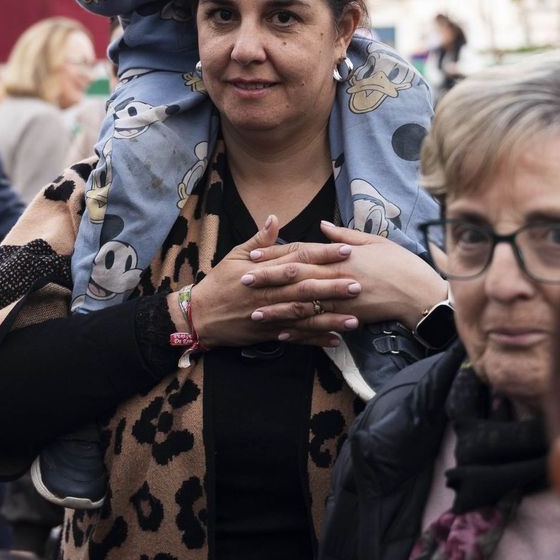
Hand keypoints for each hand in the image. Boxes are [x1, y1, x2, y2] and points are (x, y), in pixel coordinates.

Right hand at [182, 214, 361, 348]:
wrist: (200, 316)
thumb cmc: (219, 282)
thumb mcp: (235, 255)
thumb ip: (260, 241)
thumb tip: (275, 218)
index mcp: (265, 270)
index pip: (299, 258)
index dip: (323, 254)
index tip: (347, 250)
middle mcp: (270, 292)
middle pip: (306, 287)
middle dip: (333, 286)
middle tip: (359, 284)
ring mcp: (271, 314)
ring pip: (305, 315)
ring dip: (330, 317)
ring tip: (354, 319)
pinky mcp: (269, 333)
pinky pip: (296, 337)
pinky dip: (315, 340)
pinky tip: (335, 341)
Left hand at [241, 220, 444, 331]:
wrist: (420, 292)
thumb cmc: (399, 263)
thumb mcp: (373, 242)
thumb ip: (344, 235)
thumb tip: (321, 225)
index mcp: (341, 255)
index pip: (302, 252)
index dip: (277, 253)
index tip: (253, 255)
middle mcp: (338, 277)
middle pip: (296, 278)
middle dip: (269, 280)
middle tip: (243, 282)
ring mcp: (342, 300)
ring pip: (303, 305)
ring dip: (278, 310)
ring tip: (254, 313)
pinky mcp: (348, 318)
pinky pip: (319, 325)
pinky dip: (300, 331)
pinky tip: (282, 334)